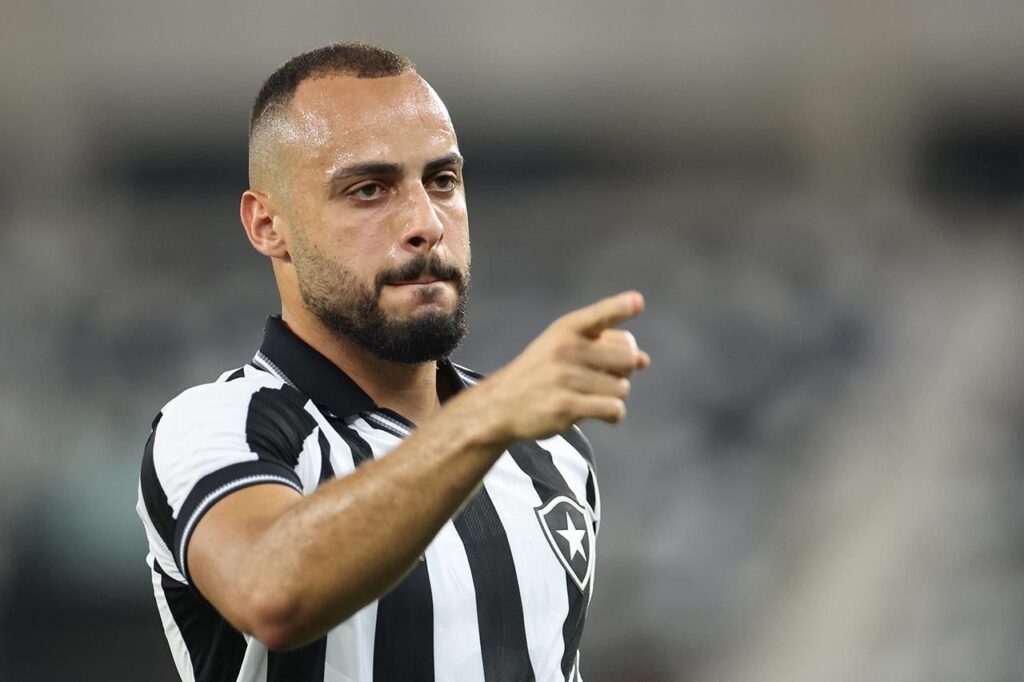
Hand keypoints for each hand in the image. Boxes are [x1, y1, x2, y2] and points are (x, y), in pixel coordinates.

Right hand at [474, 291, 650, 443]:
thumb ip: (603, 348)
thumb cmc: (540, 374)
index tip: (637, 302)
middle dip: (623, 372)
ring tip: (591, 396)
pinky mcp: (567, 406)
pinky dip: (613, 415)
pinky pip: (613, 409)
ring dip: (614, 396)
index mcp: (566, 329)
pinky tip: (599, 413)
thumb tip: (644, 360)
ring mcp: (565, 378)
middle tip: (604, 378)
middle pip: (627, 358)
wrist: (502, 404)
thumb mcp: (563, 349)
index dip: (620, 307)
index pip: (599, 315)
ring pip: (622, 388)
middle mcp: (566, 349)